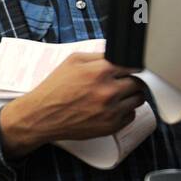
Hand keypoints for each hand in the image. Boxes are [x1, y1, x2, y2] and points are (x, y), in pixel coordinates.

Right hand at [0, 52, 145, 158]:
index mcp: (100, 71)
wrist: (42, 115)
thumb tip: (117, 54)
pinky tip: (111, 108)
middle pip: (138, 82)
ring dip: (130, 96)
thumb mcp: (72, 61)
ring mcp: (111, 110)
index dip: (130, 66)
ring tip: (116, 96)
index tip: (127, 69)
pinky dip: (124, 112)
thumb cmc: (55, 89)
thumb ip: (98, 55)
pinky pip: (131, 116)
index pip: (133, 65)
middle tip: (120, 83)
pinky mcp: (110, 126)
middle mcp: (108, 91)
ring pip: (138, 99)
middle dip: (130, 81)